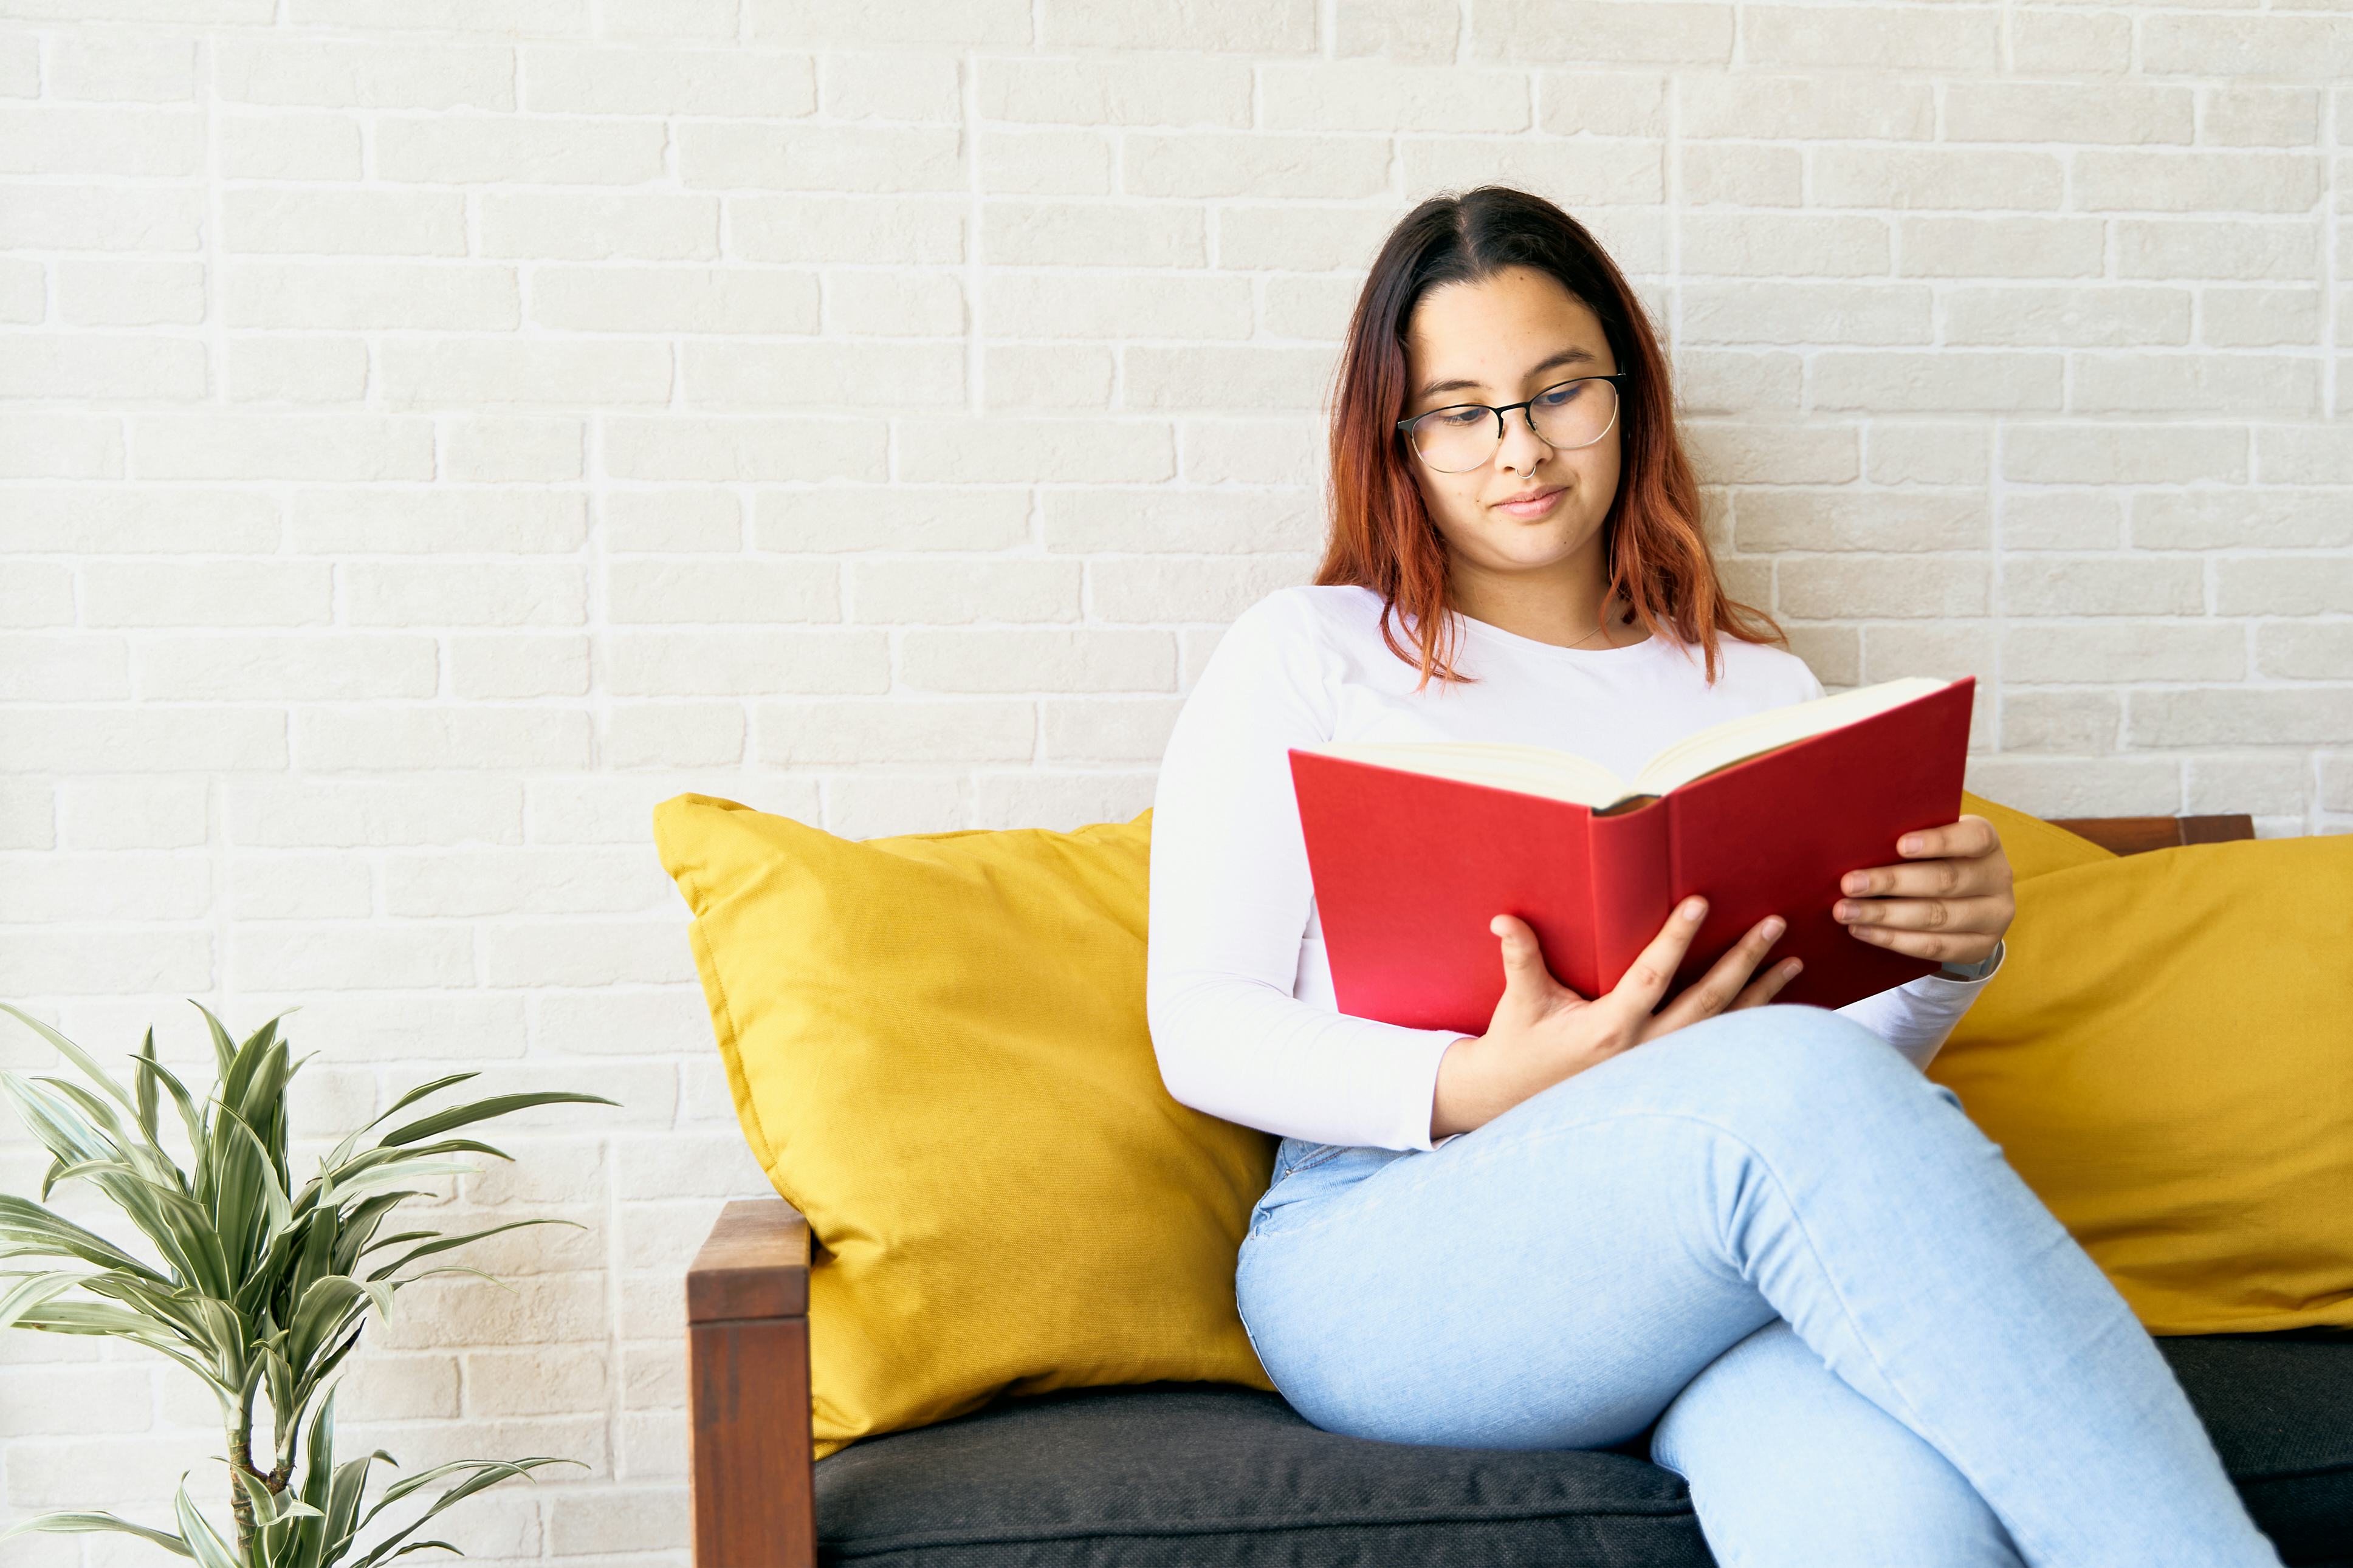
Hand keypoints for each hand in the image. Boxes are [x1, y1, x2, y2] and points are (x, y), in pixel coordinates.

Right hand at [1430, 895, 1803, 1139]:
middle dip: (1744, 960)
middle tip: (1773, 924)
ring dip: (1761, 994)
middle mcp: (1644, 1052)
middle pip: (1707, 1001)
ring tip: (1793, 962)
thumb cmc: (1519, 1047)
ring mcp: (1662, 1070)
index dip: (1676, 938)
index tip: (1701, 903)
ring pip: (1723, 1028)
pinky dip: (1750, 1026)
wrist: (1516, 1101)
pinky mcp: (1670, 1079)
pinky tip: (1776, 1005)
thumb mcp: (1519, 1002)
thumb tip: (1502, 919)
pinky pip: (1720, 1049)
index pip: (1652, 976)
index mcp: (1609, 1029)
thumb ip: (1520, 957)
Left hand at [1832, 813, 2013, 966]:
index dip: (1939, 842)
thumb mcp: (1933, 842)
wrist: (1967, 900)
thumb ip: (1909, 839)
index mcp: (1988, 842)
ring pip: (1936, 917)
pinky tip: (1862, 931)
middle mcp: (1998, 878)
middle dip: (1892, 882)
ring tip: (1845, 911)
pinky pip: (1933, 947)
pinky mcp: (1980, 947)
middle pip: (1945, 881)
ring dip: (1884, 915)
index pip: (1973, 838)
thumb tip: (1857, 840)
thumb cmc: (1936, 859)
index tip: (1899, 844)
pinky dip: (1893, 939)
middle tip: (1849, 884)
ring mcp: (1994, 916)